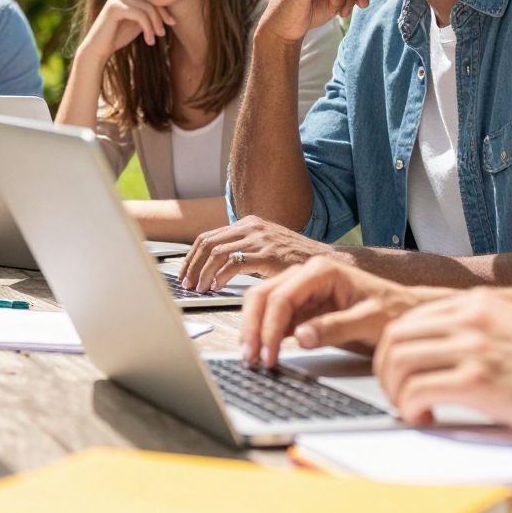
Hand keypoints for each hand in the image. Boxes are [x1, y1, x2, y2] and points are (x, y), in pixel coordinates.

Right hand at [82, 0, 173, 55]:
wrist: (99, 48)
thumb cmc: (118, 35)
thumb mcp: (138, 22)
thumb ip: (148, 13)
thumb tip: (169, 11)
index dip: (163, 10)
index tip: (173, 23)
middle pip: (150, 1)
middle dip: (160, 17)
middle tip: (163, 33)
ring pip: (146, 8)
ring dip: (154, 25)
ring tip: (154, 39)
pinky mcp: (114, 7)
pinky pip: (139, 14)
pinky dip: (147, 28)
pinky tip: (149, 41)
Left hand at [180, 216, 336, 290]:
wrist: (327, 262)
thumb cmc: (296, 260)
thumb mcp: (267, 248)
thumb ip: (244, 251)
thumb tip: (216, 267)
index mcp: (249, 223)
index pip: (208, 237)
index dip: (191, 257)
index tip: (185, 273)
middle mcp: (252, 226)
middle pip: (207, 243)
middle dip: (192, 265)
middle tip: (186, 283)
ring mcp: (260, 238)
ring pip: (216, 252)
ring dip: (203, 273)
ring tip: (200, 289)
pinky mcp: (267, 253)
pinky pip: (234, 263)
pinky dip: (220, 276)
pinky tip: (217, 287)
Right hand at [241, 255, 440, 366]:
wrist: (406, 313)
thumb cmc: (394, 312)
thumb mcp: (370, 322)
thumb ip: (336, 328)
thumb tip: (301, 336)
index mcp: (321, 271)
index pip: (282, 296)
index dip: (270, 327)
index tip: (268, 354)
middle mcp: (306, 276)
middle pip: (262, 296)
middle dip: (252, 328)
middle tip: (249, 358)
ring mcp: (301, 292)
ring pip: (262, 306)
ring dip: (254, 332)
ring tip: (251, 360)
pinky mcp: (301, 309)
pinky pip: (273, 320)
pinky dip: (264, 336)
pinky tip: (262, 354)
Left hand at [373, 289, 511, 440]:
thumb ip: (482, 334)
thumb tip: (447, 357)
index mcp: (478, 304)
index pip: (407, 320)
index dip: (394, 353)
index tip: (401, 377)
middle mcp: (470, 318)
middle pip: (393, 340)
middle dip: (386, 374)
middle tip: (399, 399)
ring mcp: (474, 347)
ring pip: (398, 364)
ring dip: (396, 394)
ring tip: (414, 412)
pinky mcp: (480, 381)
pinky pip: (418, 392)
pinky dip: (412, 409)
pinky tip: (428, 420)